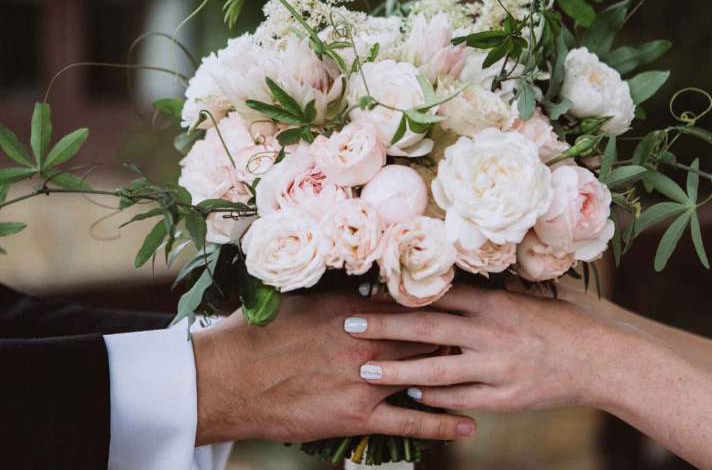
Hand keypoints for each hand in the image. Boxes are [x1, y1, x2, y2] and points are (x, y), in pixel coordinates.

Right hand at [192, 291, 476, 443]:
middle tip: (480, 334)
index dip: (438, 301)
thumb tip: (365, 286)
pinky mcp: (358, 415)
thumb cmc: (256, 334)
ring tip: (483, 371)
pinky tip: (468, 425)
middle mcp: (367, 340)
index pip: (409, 302)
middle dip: (453, 333)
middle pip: (426, 334)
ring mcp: (366, 379)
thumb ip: (338, 295)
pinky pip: (410, 421)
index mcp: (353, 308)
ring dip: (454, 371)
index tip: (461, 300)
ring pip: (425, 372)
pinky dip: (441, 424)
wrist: (228, 379)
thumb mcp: (298, 301)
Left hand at [344, 284, 627, 411]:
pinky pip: (460, 398)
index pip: (436, 295)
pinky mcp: (505, 397)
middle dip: (385, 327)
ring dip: (397, 371)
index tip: (368, 293)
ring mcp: (496, 367)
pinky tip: (411, 394)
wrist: (601, 358)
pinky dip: (433, 397)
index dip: (399, 294)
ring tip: (365, 371)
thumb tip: (452, 280)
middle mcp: (490, 332)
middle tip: (350, 326)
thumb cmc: (563, 321)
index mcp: (494, 302)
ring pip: (436, 369)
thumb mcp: (525, 296)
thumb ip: (488, 292)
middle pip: (426, 328)